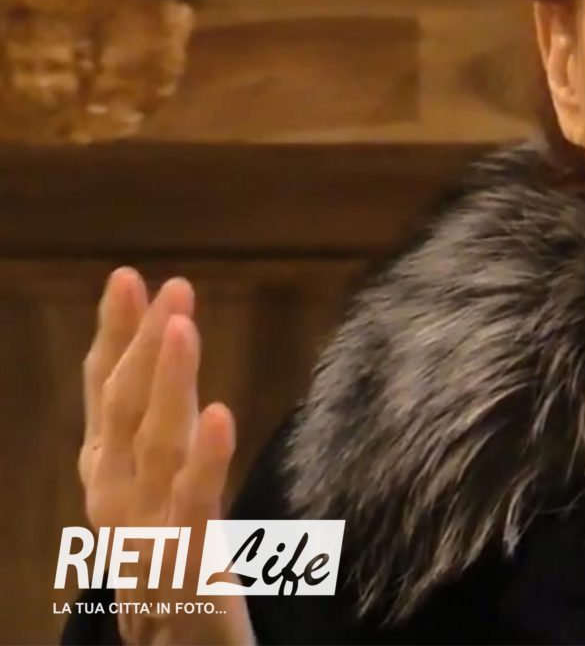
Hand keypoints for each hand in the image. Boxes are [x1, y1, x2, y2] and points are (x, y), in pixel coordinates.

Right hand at [79, 268, 254, 645]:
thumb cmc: (169, 553)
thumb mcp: (156, 480)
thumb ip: (155, 421)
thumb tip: (164, 344)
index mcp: (108, 470)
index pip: (105, 392)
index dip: (116, 335)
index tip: (129, 278)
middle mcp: (114, 494)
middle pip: (127, 408)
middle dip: (145, 344)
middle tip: (172, 287)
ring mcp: (143, 530)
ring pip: (155, 445)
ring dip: (168, 383)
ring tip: (183, 327)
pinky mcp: (185, 563)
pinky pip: (194, 506)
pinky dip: (205, 460)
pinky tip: (221, 414)